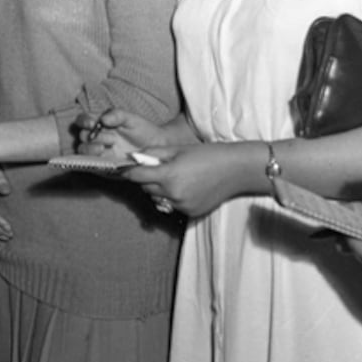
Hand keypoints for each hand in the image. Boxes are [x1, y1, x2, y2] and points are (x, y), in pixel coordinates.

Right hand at [75, 109, 170, 159]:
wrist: (157, 148)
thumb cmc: (143, 131)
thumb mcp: (131, 118)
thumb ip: (117, 114)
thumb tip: (102, 119)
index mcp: (100, 124)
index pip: (83, 120)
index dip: (83, 121)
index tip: (92, 123)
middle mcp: (96, 138)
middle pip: (82, 135)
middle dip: (93, 136)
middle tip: (112, 138)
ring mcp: (98, 152)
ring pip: (82, 150)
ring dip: (91, 148)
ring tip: (105, 148)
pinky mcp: (102, 166)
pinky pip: (90, 164)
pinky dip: (94, 160)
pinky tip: (105, 157)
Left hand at [123, 141, 264, 217]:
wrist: (236, 170)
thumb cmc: (207, 155)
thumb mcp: (177, 149)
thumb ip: (153, 154)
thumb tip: (134, 157)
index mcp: (168, 176)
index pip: (137, 176)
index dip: (129, 171)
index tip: (125, 168)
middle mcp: (174, 194)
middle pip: (146, 188)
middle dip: (146, 179)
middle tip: (156, 169)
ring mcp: (183, 205)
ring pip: (158, 198)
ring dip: (159, 189)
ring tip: (174, 177)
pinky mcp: (191, 212)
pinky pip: (173, 205)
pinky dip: (173, 197)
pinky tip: (187, 186)